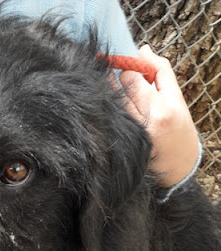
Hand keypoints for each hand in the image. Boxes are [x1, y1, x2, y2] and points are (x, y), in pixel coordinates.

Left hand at [119, 44, 198, 187]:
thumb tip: (142, 49)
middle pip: (122, 86)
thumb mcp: (176, 98)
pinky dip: (109, 113)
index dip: (127, 67)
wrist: (178, 166)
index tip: (124, 67)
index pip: (136, 75)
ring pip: (113, 102)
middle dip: (118, 79)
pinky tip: (110, 113)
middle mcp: (149, 121)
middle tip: (120, 83)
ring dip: (110, 95)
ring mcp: (135, 135)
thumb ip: (160, 72)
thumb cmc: (177, 128)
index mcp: (165, 106)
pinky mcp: (125, 146)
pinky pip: (111, 121)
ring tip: (114, 98)